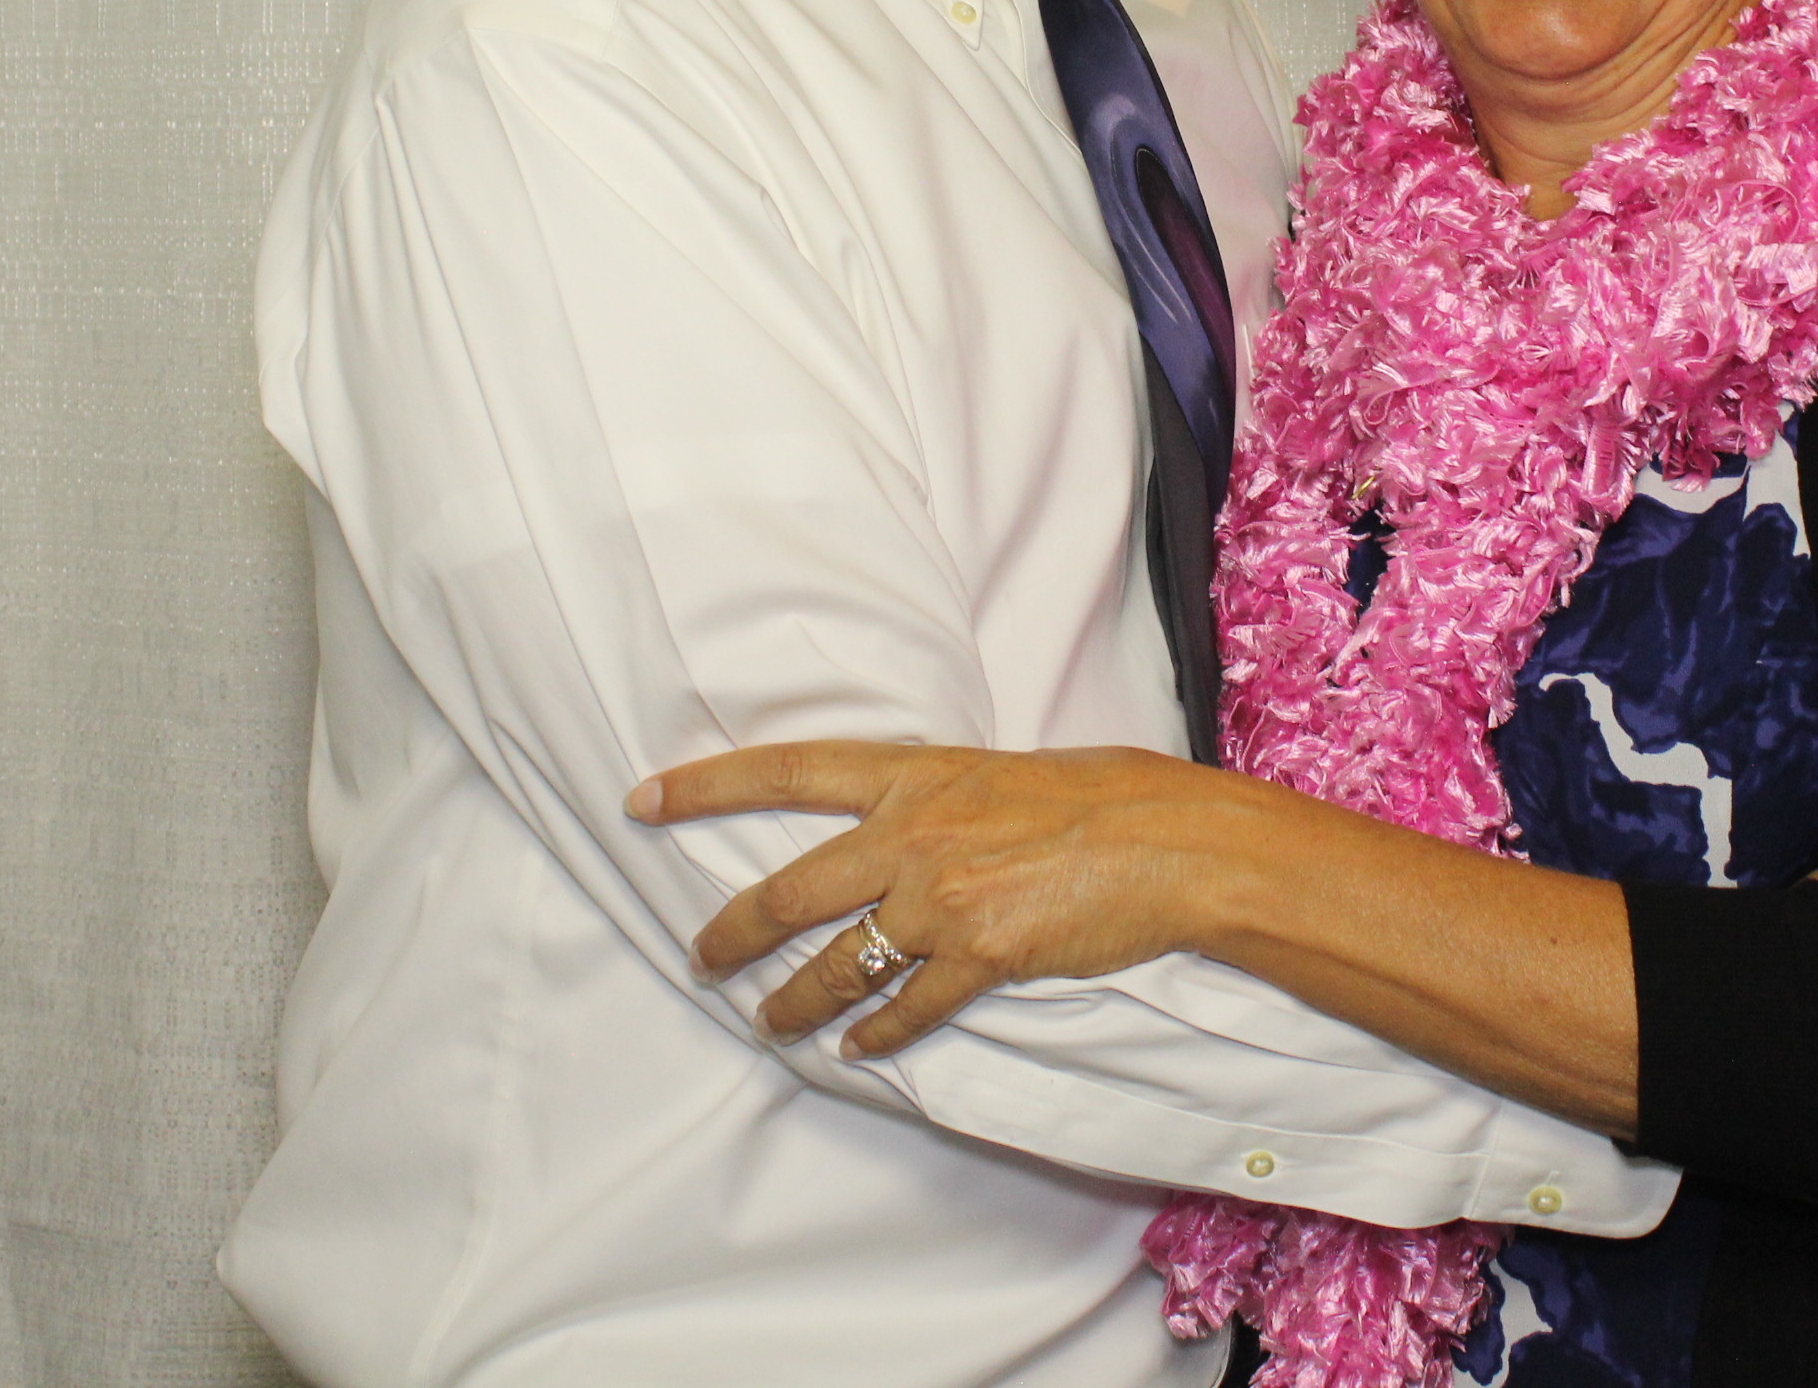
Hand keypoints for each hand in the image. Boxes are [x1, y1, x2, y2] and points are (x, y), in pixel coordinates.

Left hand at [627, 740, 1235, 1056]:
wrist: (1173, 842)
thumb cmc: (1105, 795)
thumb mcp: (1003, 772)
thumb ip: (941, 799)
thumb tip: (912, 827)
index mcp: (915, 774)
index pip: (785, 771)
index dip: (707, 786)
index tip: (644, 799)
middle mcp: (912, 834)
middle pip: (788, 891)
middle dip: (731, 933)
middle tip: (701, 957)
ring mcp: (941, 899)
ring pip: (838, 963)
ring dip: (794, 1001)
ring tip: (771, 1022)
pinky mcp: (980, 957)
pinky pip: (908, 1008)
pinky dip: (877, 1033)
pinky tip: (860, 1046)